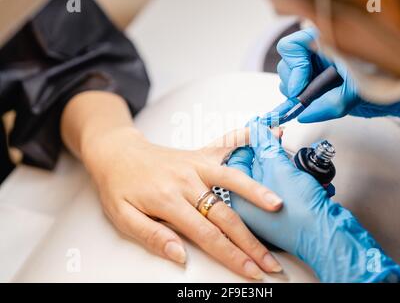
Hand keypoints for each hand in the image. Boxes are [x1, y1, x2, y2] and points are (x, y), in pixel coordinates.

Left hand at [81, 125, 283, 279]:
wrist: (116, 153)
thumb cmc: (119, 186)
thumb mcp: (123, 217)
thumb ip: (152, 236)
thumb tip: (181, 255)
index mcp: (168, 200)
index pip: (207, 234)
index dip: (232, 255)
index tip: (251, 270)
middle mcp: (186, 181)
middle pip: (225, 215)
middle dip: (250, 242)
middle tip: (270, 261)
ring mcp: (196, 164)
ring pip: (232, 180)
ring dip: (257, 193)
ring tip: (278, 206)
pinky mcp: (200, 154)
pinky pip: (226, 145)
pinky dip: (246, 139)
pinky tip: (266, 135)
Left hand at [227, 118, 399, 281]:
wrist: (328, 236)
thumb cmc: (301, 211)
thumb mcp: (279, 169)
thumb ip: (266, 145)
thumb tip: (257, 128)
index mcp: (239, 200)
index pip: (238, 160)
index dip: (254, 142)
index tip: (267, 132)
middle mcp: (249, 209)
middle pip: (258, 169)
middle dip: (275, 156)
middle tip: (285, 147)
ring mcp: (267, 214)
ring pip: (276, 178)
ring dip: (290, 168)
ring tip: (302, 169)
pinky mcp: (285, 216)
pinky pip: (288, 191)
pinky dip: (298, 182)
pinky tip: (310, 181)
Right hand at [274, 27, 399, 127]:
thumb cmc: (395, 82)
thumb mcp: (362, 91)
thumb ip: (332, 103)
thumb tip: (305, 113)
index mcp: (333, 41)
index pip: (295, 45)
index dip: (294, 66)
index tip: (301, 88)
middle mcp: (324, 52)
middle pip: (289, 63)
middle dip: (295, 83)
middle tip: (307, 100)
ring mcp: (322, 68)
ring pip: (292, 79)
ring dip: (300, 94)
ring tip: (319, 103)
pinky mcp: (323, 85)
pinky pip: (303, 92)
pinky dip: (303, 102)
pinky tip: (313, 107)